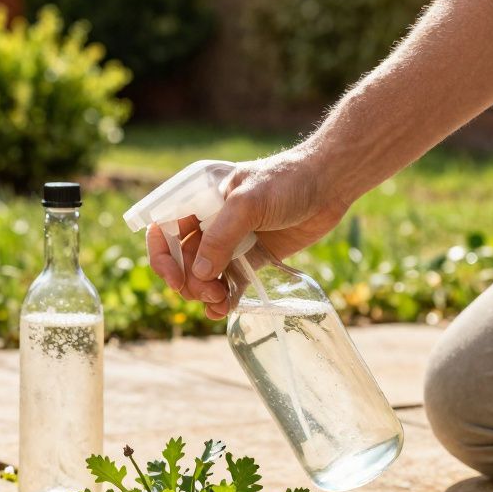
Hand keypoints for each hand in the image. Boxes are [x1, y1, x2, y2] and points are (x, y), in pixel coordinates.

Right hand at [146, 148, 351, 318]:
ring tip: (219, 302)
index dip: (162, 256)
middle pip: (183, 258)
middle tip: (209, 293)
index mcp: (199, 197)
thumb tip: (199, 274)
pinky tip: (224, 310)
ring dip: (204, 293)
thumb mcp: (248, 203)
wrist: (330, 185)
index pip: (164, 228)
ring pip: (204, 274)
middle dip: (189, 280)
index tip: (175, 279)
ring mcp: (231, 240)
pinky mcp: (253, 256)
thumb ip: (221, 237)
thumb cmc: (287, 181)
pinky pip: (230, 281)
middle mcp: (211, 220)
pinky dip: (224, 298)